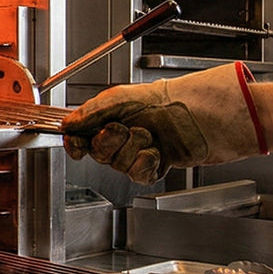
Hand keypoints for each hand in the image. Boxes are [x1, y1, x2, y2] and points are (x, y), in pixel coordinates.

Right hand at [61, 63, 264, 182]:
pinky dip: (146, 164)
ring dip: (132, 151)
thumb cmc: (169, 100)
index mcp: (113, 116)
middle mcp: (124, 135)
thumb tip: (67, 124)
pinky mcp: (156, 166)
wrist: (205, 115)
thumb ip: (90, 112)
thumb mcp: (121, 98)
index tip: (77, 143)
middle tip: (125, 129)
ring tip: (150, 137)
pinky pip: (138, 175)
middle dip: (110, 142)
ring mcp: (140, 151)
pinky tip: (158, 153)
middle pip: (98, 153)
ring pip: (118, 166)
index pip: (83, 135)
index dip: (77, 142)